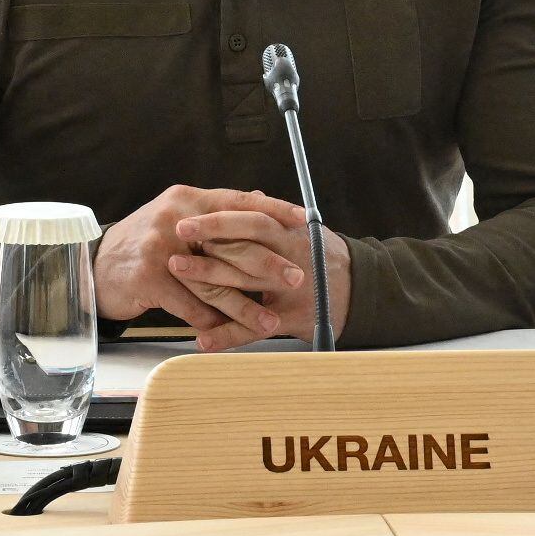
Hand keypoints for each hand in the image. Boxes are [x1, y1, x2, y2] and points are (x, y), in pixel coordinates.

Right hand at [98, 187, 349, 347]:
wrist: (93, 266)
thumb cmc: (142, 244)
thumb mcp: (177, 218)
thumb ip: (215, 212)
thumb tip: (260, 198)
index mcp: (188, 199)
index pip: (237, 201)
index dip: (274, 209)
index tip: (304, 220)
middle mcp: (175, 218)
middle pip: (232, 243)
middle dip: (269, 264)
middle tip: (297, 278)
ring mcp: (160, 248)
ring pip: (215, 283)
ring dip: (245, 308)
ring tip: (268, 322)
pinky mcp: (149, 278)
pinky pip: (190, 306)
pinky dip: (210, 323)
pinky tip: (226, 334)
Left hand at [170, 199, 351, 350]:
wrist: (362, 291)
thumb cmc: (325, 259)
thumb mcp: (305, 233)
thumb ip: (276, 217)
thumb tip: (252, 195)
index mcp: (291, 231)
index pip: (251, 217)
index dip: (217, 219)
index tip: (184, 219)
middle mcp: (292, 254)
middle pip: (246, 245)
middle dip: (207, 245)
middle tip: (172, 246)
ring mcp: (293, 287)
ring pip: (247, 283)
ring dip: (209, 283)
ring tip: (176, 280)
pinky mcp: (293, 318)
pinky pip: (255, 327)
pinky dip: (228, 335)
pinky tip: (203, 340)